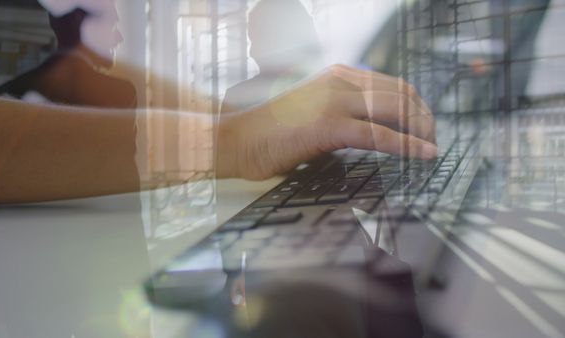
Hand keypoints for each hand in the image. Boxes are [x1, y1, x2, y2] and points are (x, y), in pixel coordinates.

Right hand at [218, 65, 436, 179]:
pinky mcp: (328, 125)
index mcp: (337, 75)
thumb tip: (369, 130)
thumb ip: (339, 113)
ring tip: (432, 148)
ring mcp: (333, 100)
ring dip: (421, 130)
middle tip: (433, 139)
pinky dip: (406, 145)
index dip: (415, 106)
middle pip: (401, 94)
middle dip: (424, 118)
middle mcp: (339, 81)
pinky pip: (378, 135)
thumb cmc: (268, 132)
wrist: (234, 140)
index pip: (391, 85)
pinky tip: (422, 154)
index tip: (425, 126)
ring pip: (396, 111)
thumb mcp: (310, 111)